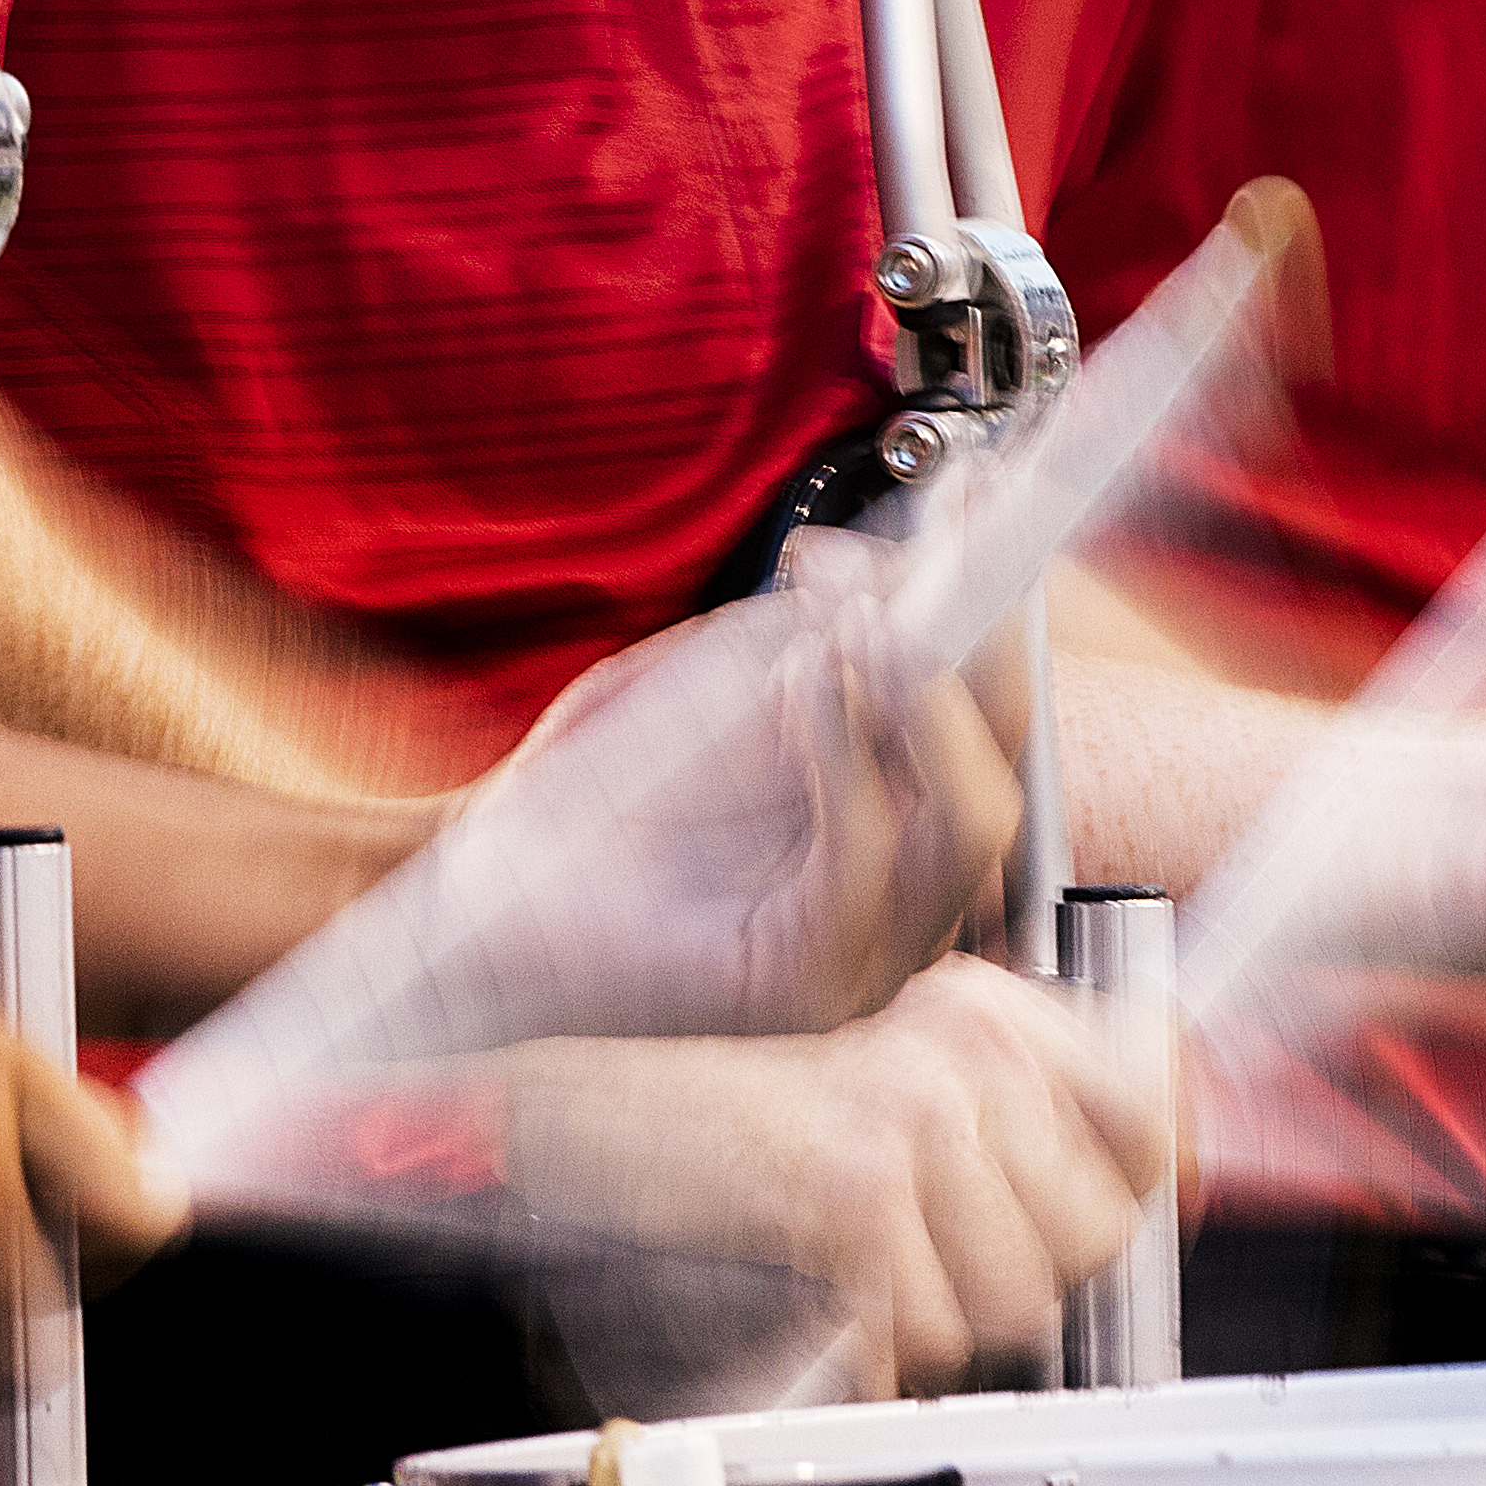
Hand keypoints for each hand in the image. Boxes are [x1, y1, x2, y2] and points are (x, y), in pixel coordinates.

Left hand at [384, 536, 1027, 1049]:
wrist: (475, 891)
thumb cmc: (589, 797)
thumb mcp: (717, 677)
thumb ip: (812, 626)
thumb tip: (893, 560)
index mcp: (891, 809)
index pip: (992, 708)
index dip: (1001, 603)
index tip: (977, 501)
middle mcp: (902, 886)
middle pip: (1009, 761)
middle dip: (983, 645)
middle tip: (929, 560)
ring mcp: (870, 946)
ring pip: (972, 817)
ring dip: (925, 697)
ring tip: (852, 627)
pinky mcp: (811, 984)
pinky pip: (867, 859)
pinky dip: (846, 755)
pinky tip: (803, 685)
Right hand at [490, 956, 1177, 1405]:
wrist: (590, 1129)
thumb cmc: (737, 1125)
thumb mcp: (905, 1091)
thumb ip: (1037, 1130)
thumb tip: (1177, 1179)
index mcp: (983, 1010)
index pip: (1148, 1117)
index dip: (1137, 1190)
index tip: (1099, 1216)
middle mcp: (963, 1047)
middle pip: (1095, 1233)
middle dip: (1018, 1276)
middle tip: (933, 1249)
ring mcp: (915, 1118)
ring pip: (1016, 1298)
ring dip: (939, 1317)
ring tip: (868, 1260)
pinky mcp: (860, 1199)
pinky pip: (927, 1332)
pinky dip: (874, 1344)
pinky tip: (826, 1287)